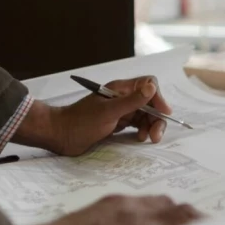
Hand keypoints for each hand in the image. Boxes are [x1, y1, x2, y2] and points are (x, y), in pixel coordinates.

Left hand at [14, 76, 172, 156]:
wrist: (60, 135)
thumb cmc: (81, 122)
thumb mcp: (108, 112)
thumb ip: (131, 101)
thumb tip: (152, 87)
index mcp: (121, 89)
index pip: (148, 85)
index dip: (158, 98)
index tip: (163, 113)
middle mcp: (123, 98)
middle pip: (150, 103)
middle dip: (156, 118)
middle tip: (156, 136)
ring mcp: (120, 111)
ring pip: (145, 115)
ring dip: (150, 126)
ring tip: (147, 139)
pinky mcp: (117, 123)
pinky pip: (136, 124)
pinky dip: (142, 131)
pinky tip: (139, 138)